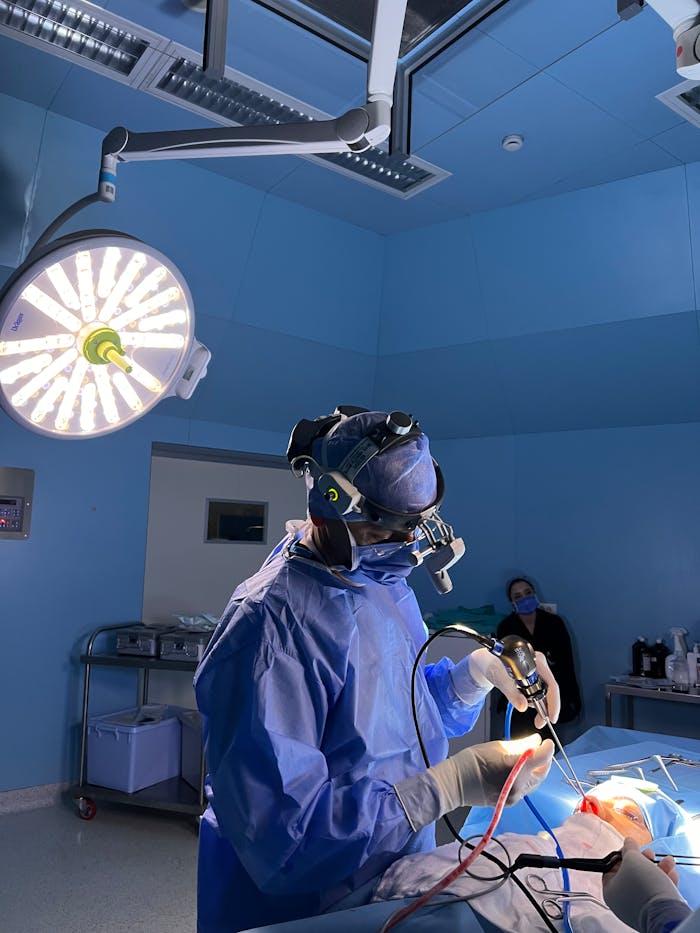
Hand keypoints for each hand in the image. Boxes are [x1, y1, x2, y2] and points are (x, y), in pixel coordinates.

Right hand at [394, 734, 553, 830]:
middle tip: (539, 748)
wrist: (455, 784)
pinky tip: (519, 768)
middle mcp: (520, 787)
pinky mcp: (510, 802)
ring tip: (529, 757)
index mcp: (517, 771)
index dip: (548, 748)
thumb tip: (535, 741)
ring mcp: (515, 797)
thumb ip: (520, 745)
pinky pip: (525, 788)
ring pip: (534, 782)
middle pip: (542, 773)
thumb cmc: (472, 761)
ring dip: (536, 769)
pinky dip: (527, 777)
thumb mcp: (497, 747)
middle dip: (544, 760)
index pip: (543, 758)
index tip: (546, 741)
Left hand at [467, 648, 560, 727]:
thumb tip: (523, 706)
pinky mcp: (532, 675)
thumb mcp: (501, 680)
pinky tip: (525, 702)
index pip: (551, 684)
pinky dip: (534, 699)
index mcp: (535, 661)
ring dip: (539, 704)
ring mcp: (536, 669)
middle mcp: (538, 664)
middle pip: (550, 689)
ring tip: (533, 714)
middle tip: (540, 722)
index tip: (551, 717)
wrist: (485, 662)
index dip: (553, 703)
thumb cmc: (492, 665)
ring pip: (544, 691)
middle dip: (546, 707)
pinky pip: (538, 689)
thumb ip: (512, 694)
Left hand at [603, 838, 687, 932]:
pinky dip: (665, 881)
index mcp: (610, 891)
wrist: (665, 913)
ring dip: (658, 868)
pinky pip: (658, 893)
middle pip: (631, 874)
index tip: (630, 848)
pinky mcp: (655, 912)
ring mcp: (639, 909)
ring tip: (667, 861)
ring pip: (647, 882)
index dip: (621, 855)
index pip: (611, 869)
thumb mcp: (632, 859)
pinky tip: (671, 873)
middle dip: (643, 860)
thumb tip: (628, 842)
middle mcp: (622, 902)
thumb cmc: (643, 886)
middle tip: (649, 853)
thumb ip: (629, 848)